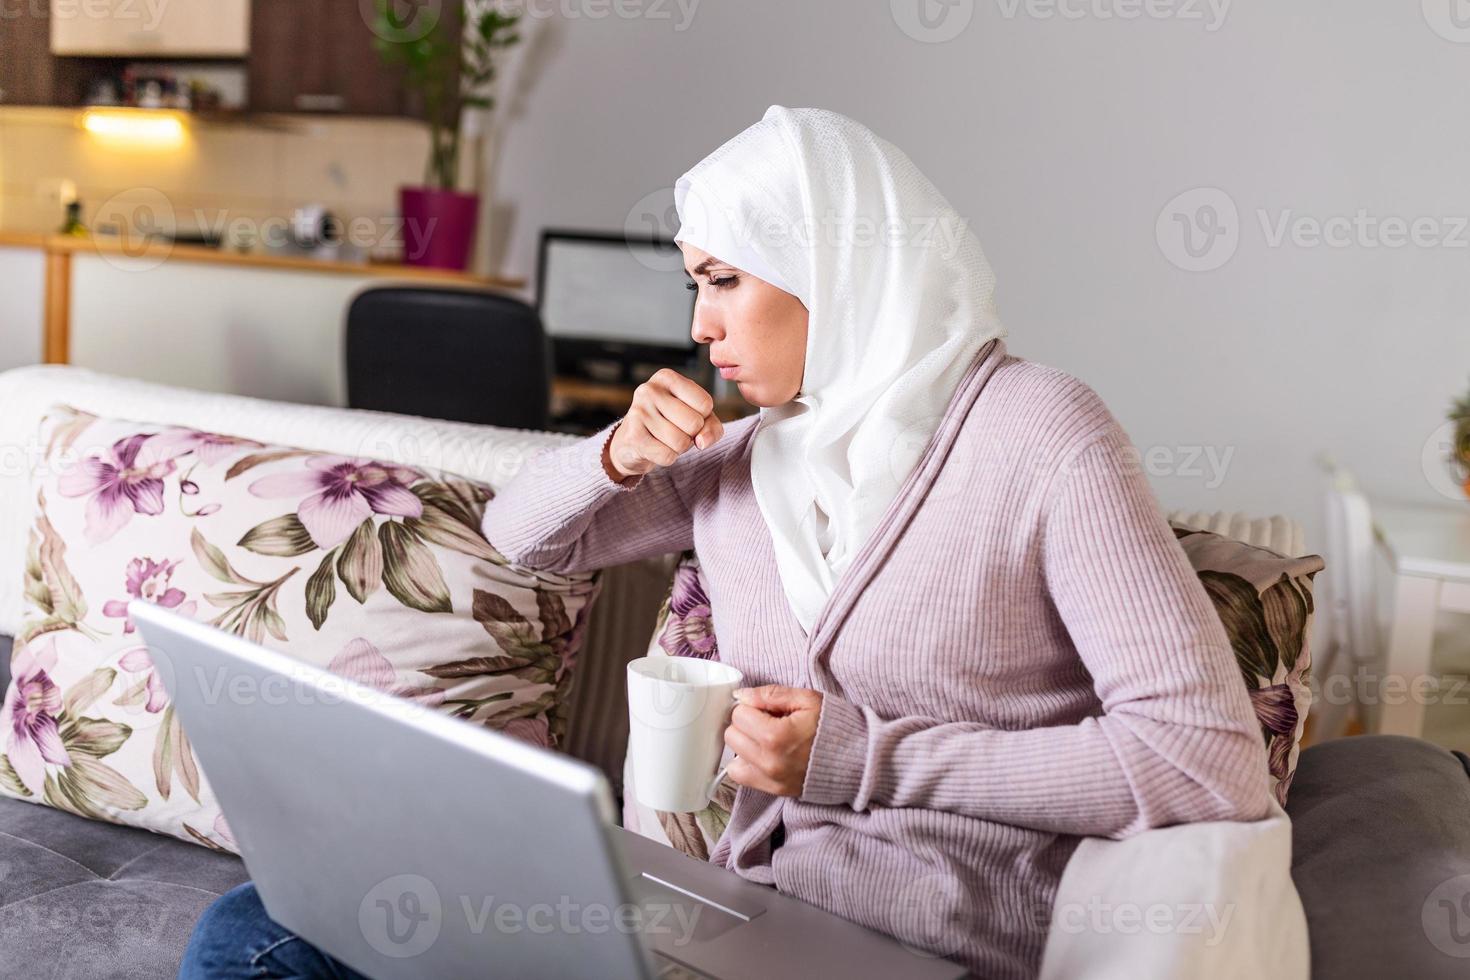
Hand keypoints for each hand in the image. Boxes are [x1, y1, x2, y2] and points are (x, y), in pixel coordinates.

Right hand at [604, 369, 724, 481]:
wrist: (631, 442)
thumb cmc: (670, 424)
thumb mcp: (696, 416)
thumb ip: (712, 426)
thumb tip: (701, 442)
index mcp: (667, 377)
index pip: (705, 403)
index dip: (703, 417)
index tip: (686, 415)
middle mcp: (650, 390)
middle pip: (694, 423)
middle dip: (691, 435)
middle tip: (674, 429)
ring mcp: (639, 412)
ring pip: (681, 442)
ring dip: (679, 447)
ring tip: (664, 438)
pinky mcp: (633, 436)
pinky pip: (667, 456)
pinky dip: (667, 458)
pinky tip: (655, 448)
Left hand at [723, 685, 822, 796]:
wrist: (857, 759)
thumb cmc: (833, 726)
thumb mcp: (807, 699)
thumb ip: (771, 694)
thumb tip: (741, 695)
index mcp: (775, 736)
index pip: (739, 714)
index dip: (752, 706)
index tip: (768, 708)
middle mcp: (769, 761)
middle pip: (732, 735)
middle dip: (746, 724)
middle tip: (768, 722)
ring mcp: (770, 779)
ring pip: (732, 758)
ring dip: (745, 745)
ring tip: (767, 740)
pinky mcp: (774, 791)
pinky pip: (742, 777)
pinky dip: (747, 764)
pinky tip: (764, 755)